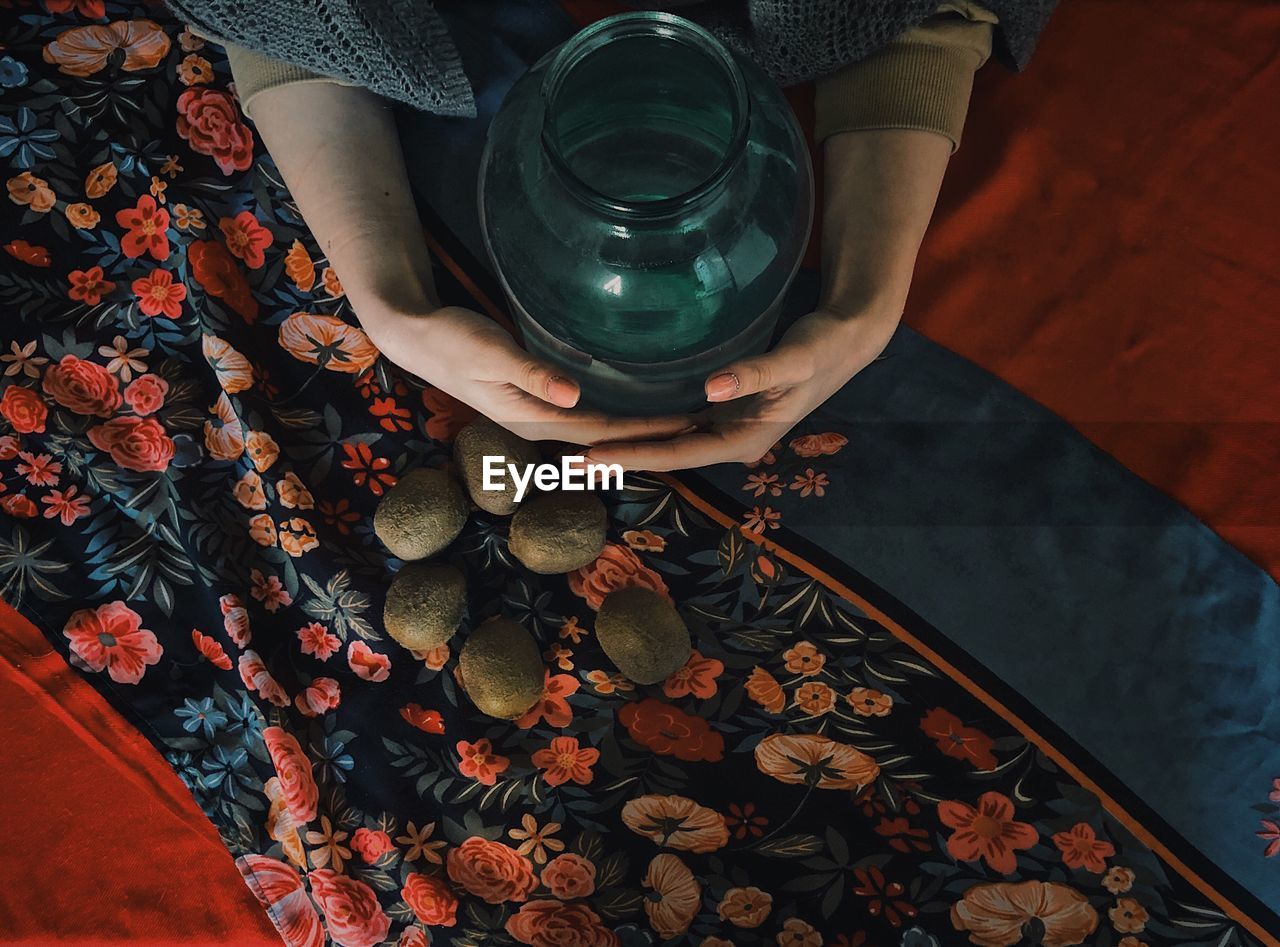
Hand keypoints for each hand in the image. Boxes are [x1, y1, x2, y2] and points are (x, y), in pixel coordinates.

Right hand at [364, 304, 694, 444]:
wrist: (417, 336)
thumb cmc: (452, 339)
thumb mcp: (491, 352)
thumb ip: (533, 374)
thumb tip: (575, 399)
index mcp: (531, 418)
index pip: (601, 431)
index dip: (644, 431)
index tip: (685, 425)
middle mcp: (536, 424)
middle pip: (603, 439)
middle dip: (648, 437)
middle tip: (696, 429)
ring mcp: (533, 414)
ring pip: (594, 431)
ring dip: (633, 432)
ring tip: (674, 427)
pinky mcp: (531, 399)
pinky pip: (581, 417)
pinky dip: (611, 417)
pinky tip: (630, 411)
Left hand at [583, 306, 898, 470]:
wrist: (844, 342)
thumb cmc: (820, 350)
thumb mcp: (791, 361)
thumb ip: (752, 375)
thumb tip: (710, 389)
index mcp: (743, 441)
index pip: (678, 454)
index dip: (634, 454)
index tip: (593, 454)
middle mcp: (731, 441)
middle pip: (666, 454)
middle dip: (620, 457)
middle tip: (567, 459)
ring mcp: (728, 427)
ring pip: (670, 442)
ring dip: (629, 444)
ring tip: (582, 446)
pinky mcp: (726, 410)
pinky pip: (679, 424)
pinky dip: (649, 426)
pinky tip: (620, 421)